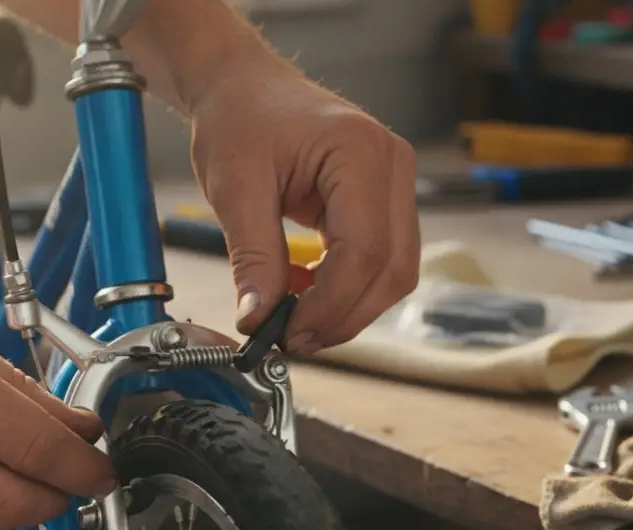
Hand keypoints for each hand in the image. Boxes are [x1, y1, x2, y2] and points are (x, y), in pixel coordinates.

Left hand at [189, 61, 420, 354]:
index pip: (363, 251)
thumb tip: (258, 320)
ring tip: (294, 322)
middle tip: (291, 340)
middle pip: (391, 269)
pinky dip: (348, 287)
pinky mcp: (386, 199)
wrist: (243, 87)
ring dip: (348, 308)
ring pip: (394, 271)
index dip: (329, 305)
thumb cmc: (239, 119)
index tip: (286, 333)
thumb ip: (253, 258)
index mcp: (359, 151)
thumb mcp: (235, 189)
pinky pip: (382, 258)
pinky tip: (306, 293)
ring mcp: (396, 181)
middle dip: (343, 316)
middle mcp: (392, 164)